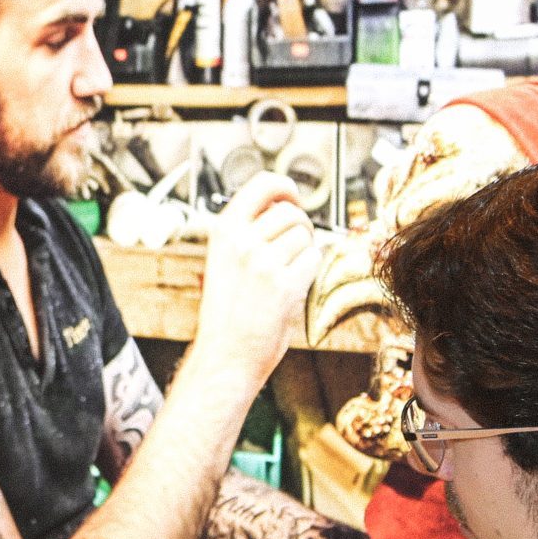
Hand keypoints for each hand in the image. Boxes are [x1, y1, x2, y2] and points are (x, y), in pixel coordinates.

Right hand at [196, 172, 319, 384]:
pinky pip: (314, 260)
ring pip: (305, 236)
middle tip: (294, 246)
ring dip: (305, 251)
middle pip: (291, 212)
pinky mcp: (285, 286)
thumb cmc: (228, 311)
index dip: (285, 187)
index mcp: (224, 231)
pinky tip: (293, 286)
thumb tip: (286, 207)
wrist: (224, 354)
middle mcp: (242, 242)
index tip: (292, 199)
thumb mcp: (224, 260)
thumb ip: (249, 231)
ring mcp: (264, 263)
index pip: (263, 184)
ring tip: (289, 271)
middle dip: (301, 226)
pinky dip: (310, 271)